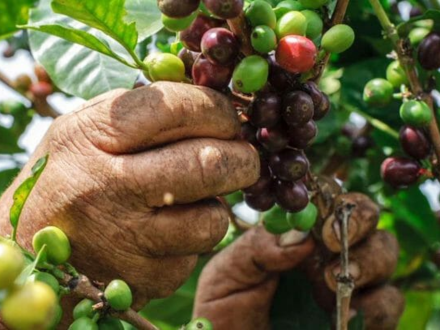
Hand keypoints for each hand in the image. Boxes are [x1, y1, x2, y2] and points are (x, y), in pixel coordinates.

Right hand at [0, 82, 258, 307]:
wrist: (33, 248)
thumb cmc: (69, 176)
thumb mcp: (86, 127)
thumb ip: (142, 110)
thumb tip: (210, 103)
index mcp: (92, 138)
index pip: (175, 108)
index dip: (217, 109)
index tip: (227, 118)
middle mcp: (108, 190)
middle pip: (208, 166)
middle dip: (242, 158)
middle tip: (241, 156)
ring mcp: (126, 241)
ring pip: (213, 220)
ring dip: (218, 204)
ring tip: (195, 198)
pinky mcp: (143, 280)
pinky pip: (196, 254)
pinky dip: (193, 238)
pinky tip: (168, 230)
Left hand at [194, 193, 403, 329]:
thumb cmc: (226, 311)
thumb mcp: (228, 273)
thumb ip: (257, 248)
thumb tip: (298, 237)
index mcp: (293, 234)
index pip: (323, 199)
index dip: (328, 198)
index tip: (316, 219)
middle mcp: (325, 253)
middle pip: (363, 217)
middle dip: (357, 221)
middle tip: (331, 241)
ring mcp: (347, 283)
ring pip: (384, 251)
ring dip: (369, 259)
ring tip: (331, 280)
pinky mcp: (364, 318)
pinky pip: (390, 302)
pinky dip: (378, 303)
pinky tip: (348, 312)